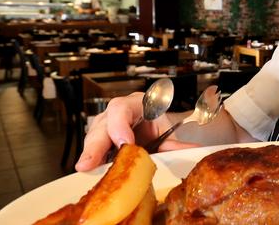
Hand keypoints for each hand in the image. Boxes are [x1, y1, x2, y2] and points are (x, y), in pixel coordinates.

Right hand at [75, 92, 196, 171]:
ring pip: (93, 137)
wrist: (155, 130)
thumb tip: (193, 152)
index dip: (120, 126)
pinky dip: (91, 162)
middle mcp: (116, 113)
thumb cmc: (158, 127)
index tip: (123, 143)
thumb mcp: (168, 134)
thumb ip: (177, 145)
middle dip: (95, 145)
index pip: (122, 109)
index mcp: (136, 104)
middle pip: (101, 125)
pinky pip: (92, 150)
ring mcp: (104, 126)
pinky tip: (90, 174)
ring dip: (90, 155)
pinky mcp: (99, 142)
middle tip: (89, 163)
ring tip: (86, 170)